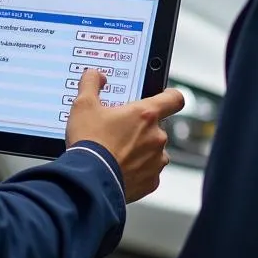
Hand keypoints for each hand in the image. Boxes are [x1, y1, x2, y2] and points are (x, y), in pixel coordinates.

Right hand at [66, 68, 184, 202]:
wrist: (88, 182)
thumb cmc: (89, 143)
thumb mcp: (83, 105)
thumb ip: (91, 83)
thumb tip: (96, 75)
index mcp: (146, 114)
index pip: (174, 98)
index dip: (169, 96)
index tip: (162, 98)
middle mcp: (157, 137)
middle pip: (156, 126)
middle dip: (140, 128)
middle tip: (118, 131)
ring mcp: (156, 161)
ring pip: (153, 150)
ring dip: (140, 149)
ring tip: (116, 152)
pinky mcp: (151, 182)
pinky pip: (148, 171)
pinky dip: (137, 170)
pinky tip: (119, 168)